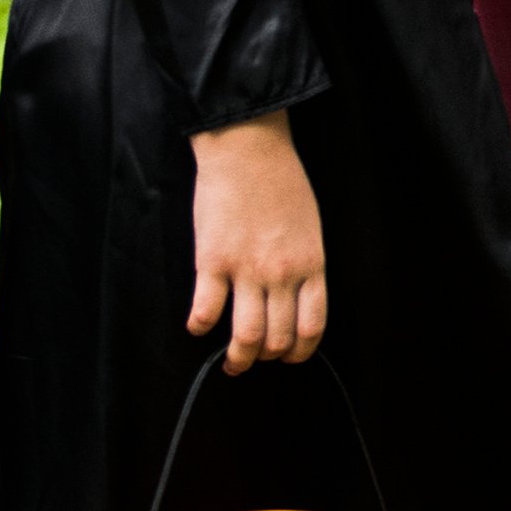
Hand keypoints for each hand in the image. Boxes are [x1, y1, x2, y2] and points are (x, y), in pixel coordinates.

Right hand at [188, 116, 328, 369]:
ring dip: (237, 358)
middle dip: (266, 357)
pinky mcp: (213, 261)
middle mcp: (282, 274)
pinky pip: (206, 310)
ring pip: (245, 336)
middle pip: (278, 338)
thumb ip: (304, 263)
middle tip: (254, 359)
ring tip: (231, 363)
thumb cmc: (282, 181)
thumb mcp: (309, 225)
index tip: (289, 356)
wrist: (249, 147)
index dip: (300, 351)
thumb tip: (295, 296)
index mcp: (311, 264)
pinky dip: (200, 326)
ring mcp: (247, 270)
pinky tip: (198, 326)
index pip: (312, 326)